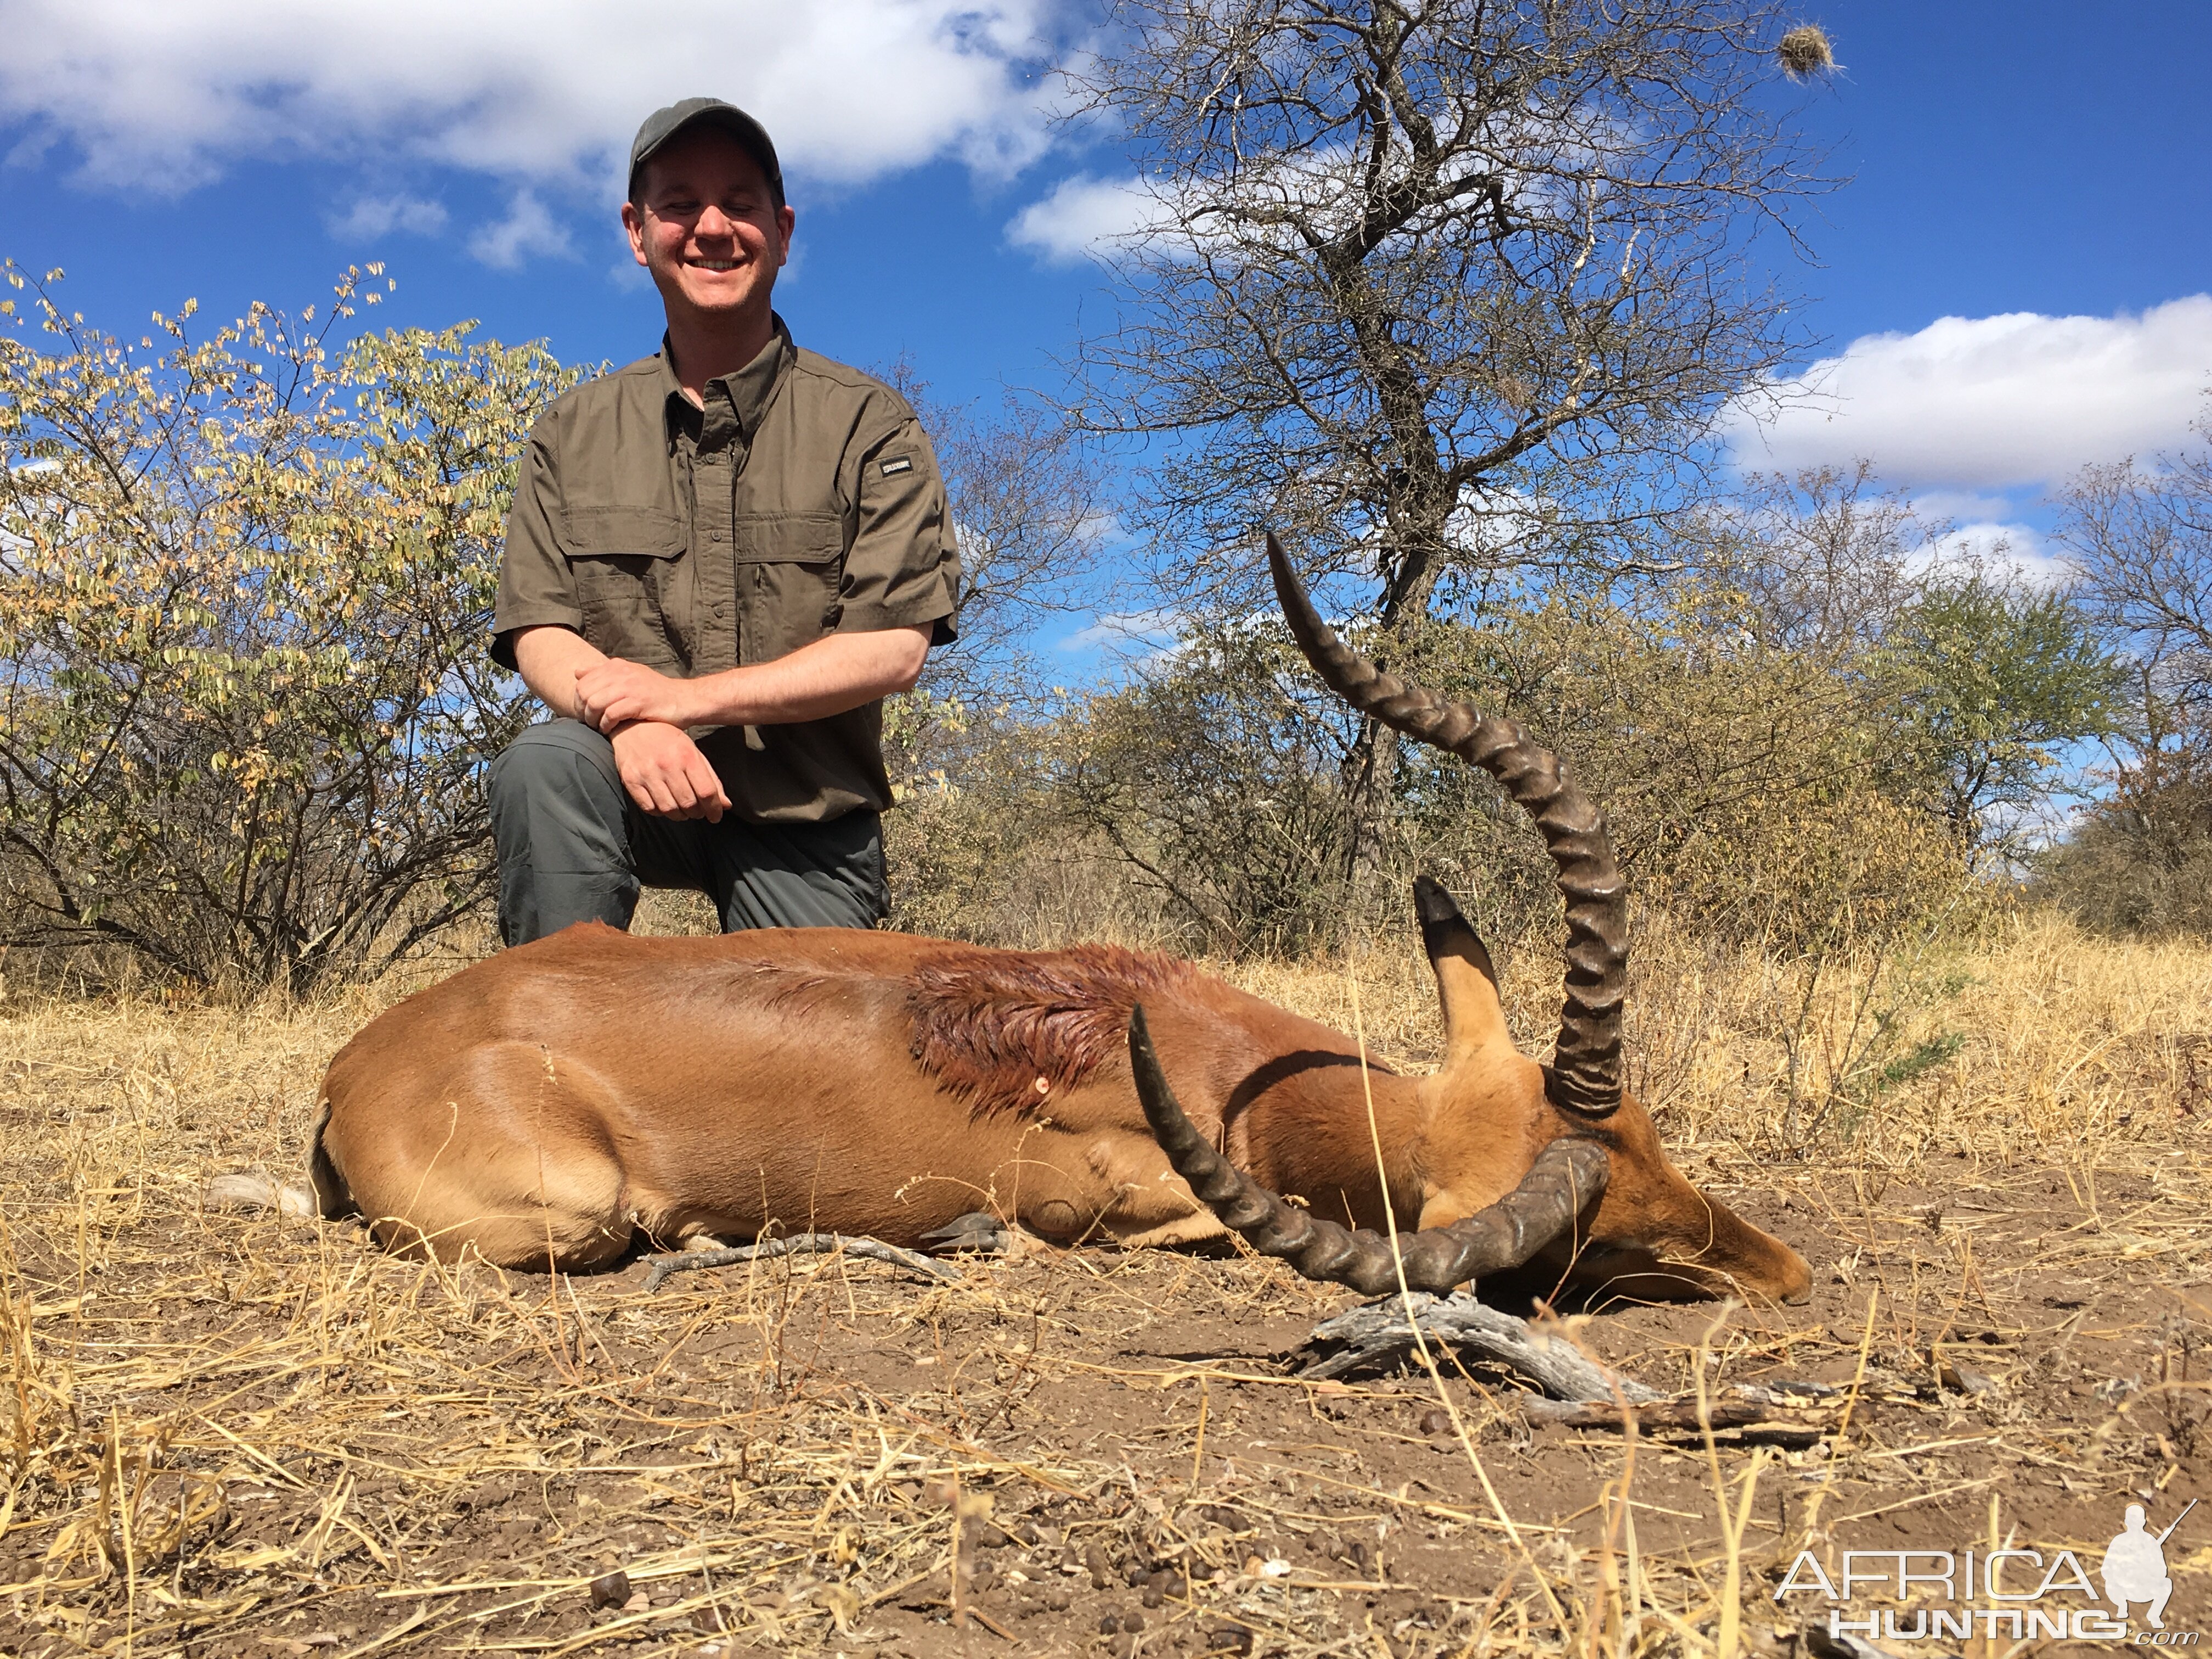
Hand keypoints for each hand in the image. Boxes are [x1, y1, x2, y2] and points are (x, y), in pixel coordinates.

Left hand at [575, 657, 696, 731]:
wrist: (685, 700)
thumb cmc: (656, 693)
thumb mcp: (630, 675)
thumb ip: (603, 673)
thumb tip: (577, 672)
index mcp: (617, 666)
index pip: (582, 681)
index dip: (579, 700)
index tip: (586, 713)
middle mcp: (621, 673)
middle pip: (585, 692)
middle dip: (583, 711)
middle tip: (591, 722)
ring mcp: (630, 686)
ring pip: (594, 703)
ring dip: (593, 719)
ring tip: (599, 727)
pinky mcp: (638, 702)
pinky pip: (610, 714)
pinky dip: (606, 725)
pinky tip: (610, 729)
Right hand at [609, 722, 730, 820]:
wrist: (631, 726)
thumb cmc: (667, 739)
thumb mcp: (693, 752)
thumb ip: (711, 779)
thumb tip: (725, 805)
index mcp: (687, 755)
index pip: (706, 792)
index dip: (714, 809)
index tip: (715, 816)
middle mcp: (667, 764)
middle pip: (689, 804)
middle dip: (697, 813)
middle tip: (698, 811)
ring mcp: (647, 773)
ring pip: (669, 809)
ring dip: (680, 815)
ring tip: (682, 810)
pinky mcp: (630, 780)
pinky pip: (649, 808)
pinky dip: (660, 812)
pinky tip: (664, 804)